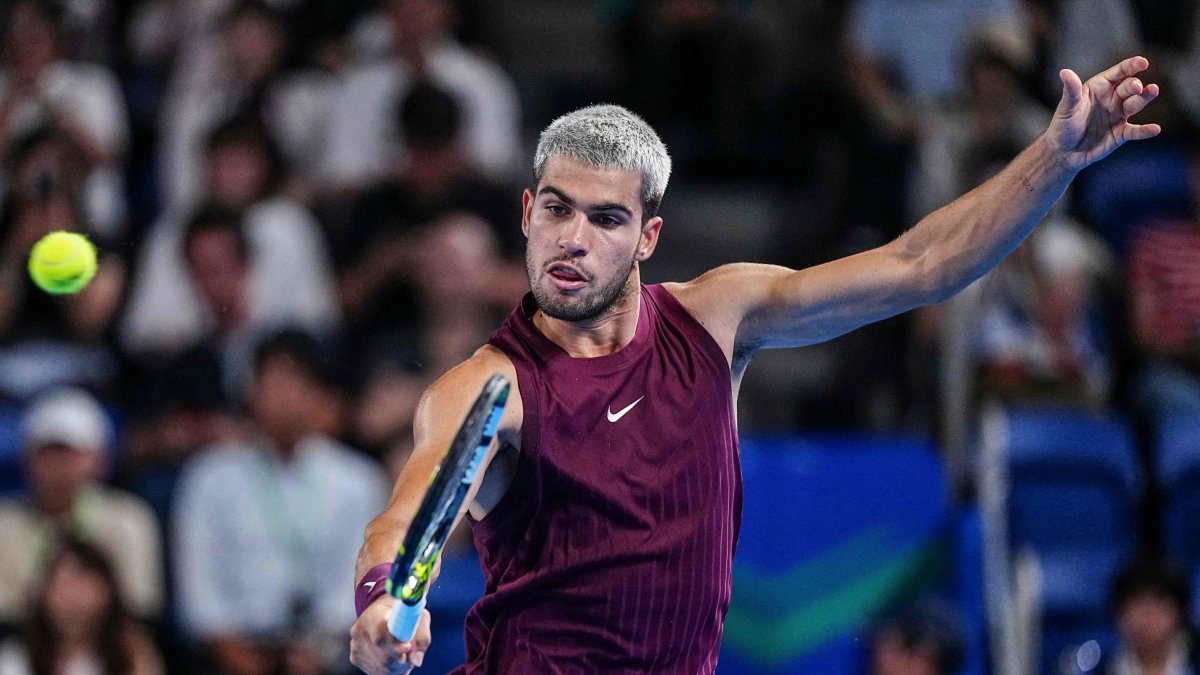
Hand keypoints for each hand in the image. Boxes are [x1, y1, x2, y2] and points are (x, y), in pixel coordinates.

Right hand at [349, 596, 430, 673]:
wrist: (384, 610)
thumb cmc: (404, 612)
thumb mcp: (419, 616)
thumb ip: (421, 637)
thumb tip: (416, 660)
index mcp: (375, 615)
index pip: (380, 636)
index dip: (395, 646)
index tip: (408, 647)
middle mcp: (361, 630)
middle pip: (383, 657)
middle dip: (401, 660)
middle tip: (410, 654)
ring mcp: (356, 645)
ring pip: (380, 667)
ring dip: (397, 667)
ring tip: (404, 656)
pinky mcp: (355, 657)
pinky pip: (374, 671)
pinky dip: (388, 670)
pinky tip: (394, 660)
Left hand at [1047, 55, 1160, 171]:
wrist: (1063, 152)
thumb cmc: (1063, 125)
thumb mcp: (1067, 107)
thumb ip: (1071, 90)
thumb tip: (1064, 72)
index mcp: (1100, 87)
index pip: (1119, 73)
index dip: (1131, 66)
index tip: (1143, 62)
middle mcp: (1112, 99)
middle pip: (1129, 87)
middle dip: (1135, 86)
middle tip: (1137, 88)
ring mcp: (1118, 116)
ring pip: (1135, 104)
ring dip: (1145, 98)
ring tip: (1153, 90)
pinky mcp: (1120, 134)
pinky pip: (1135, 131)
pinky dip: (1145, 131)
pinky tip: (1155, 129)